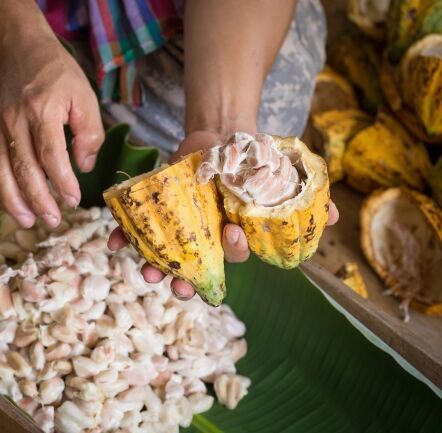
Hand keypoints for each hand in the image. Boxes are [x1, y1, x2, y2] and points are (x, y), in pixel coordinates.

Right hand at [0, 36, 103, 228]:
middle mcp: (15, 122)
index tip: (73, 200)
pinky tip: (9, 207)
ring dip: (13, 202)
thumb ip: (90, 132)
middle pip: (23, 168)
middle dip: (38, 199)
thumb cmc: (58, 75)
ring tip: (29, 222)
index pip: (50, 155)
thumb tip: (85, 166)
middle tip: (54, 220)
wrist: (20, 51)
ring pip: (0, 172)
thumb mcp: (85, 96)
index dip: (61, 182)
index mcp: (42, 111)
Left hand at [107, 130, 339, 299]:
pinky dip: (122, 237)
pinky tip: (113, 243)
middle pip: (195, 266)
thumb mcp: (277, 174)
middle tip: (181, 286)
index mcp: (231, 231)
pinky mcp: (156, 208)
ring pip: (164, 255)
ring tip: (147, 273)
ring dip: (154, 267)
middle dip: (187, 280)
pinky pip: (136, 228)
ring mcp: (177, 224)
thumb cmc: (250, 162)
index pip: (234, 252)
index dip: (233, 250)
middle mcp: (203, 235)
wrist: (220, 136)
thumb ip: (302, 196)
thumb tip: (336, 217)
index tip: (232, 235)